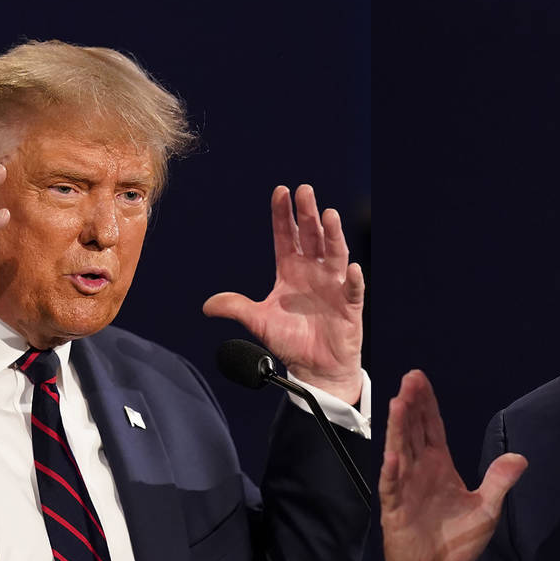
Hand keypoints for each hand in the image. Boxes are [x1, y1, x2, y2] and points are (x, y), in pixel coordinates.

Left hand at [203, 185, 363, 404]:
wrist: (315, 369)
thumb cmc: (291, 342)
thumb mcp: (259, 322)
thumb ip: (236, 308)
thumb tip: (207, 305)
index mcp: (291, 270)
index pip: (287, 236)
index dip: (283, 215)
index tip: (281, 192)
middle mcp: (314, 272)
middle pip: (311, 236)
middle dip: (308, 214)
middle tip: (304, 191)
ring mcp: (333, 286)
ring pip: (334, 254)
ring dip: (332, 235)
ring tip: (329, 215)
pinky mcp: (349, 306)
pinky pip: (353, 290)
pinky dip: (353, 279)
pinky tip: (350, 269)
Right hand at [380, 370, 527, 560]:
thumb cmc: (456, 542)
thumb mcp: (486, 509)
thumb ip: (499, 481)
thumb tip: (520, 457)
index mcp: (439, 466)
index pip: (431, 428)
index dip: (426, 404)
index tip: (419, 379)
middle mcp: (419, 471)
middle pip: (413, 431)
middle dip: (411, 406)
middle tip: (409, 380)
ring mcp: (405, 489)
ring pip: (400, 452)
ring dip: (398, 429)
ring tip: (398, 403)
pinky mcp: (396, 511)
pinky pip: (393, 489)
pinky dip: (392, 473)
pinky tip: (393, 456)